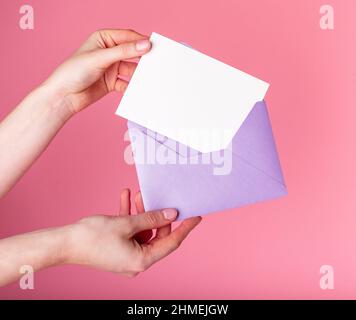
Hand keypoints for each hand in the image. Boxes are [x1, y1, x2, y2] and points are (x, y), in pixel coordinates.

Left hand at [45, 29, 150, 115]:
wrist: (64, 96)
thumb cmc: (73, 72)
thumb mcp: (100, 58)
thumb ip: (124, 51)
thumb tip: (144, 44)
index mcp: (104, 39)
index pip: (127, 37)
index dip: (141, 41)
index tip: (154, 47)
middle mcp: (109, 52)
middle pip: (132, 53)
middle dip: (142, 58)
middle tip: (155, 62)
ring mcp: (112, 68)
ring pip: (131, 69)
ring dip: (138, 75)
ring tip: (147, 79)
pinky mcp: (113, 83)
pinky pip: (127, 83)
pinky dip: (133, 87)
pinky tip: (138, 90)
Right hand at [65, 189, 201, 275]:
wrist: (64, 244)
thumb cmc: (92, 237)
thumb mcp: (126, 224)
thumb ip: (150, 218)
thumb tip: (171, 213)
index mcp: (142, 260)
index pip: (171, 242)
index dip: (185, 228)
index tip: (196, 216)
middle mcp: (137, 260)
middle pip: (156, 235)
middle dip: (156, 214)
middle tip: (157, 197)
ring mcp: (127, 255)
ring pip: (142, 231)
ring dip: (141, 213)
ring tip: (138, 195)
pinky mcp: (118, 248)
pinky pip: (130, 231)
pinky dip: (129, 217)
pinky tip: (126, 198)